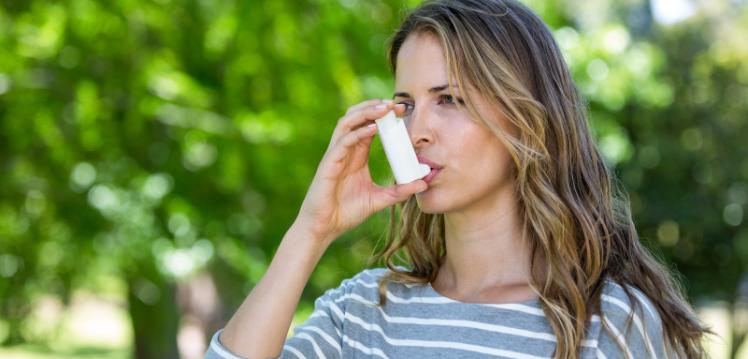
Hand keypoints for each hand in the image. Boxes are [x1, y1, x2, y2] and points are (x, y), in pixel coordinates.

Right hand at [295, 99, 427, 243]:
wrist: (325, 228)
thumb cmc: (346, 212)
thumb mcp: (379, 200)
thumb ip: (398, 191)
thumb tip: (422, 184)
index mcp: (356, 155)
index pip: (369, 126)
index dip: (384, 115)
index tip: (402, 110)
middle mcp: (345, 150)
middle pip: (357, 117)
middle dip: (375, 107)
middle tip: (395, 104)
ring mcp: (335, 155)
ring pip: (347, 123)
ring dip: (366, 112)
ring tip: (384, 109)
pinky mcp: (328, 164)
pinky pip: (343, 142)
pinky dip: (358, 133)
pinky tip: (373, 129)